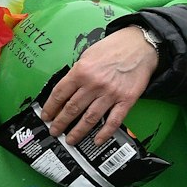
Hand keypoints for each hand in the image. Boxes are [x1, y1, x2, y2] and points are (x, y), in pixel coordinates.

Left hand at [40, 27, 156, 144]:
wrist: (140, 45)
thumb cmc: (113, 49)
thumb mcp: (87, 56)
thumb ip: (77, 73)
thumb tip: (66, 91)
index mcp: (81, 72)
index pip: (59, 94)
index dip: (50, 108)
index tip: (45, 116)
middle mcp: (94, 84)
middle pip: (72, 109)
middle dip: (60, 123)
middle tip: (54, 131)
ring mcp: (110, 94)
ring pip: (89, 118)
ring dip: (78, 131)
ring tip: (70, 140)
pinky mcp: (126, 100)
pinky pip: (113, 120)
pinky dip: (104, 133)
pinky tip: (97, 141)